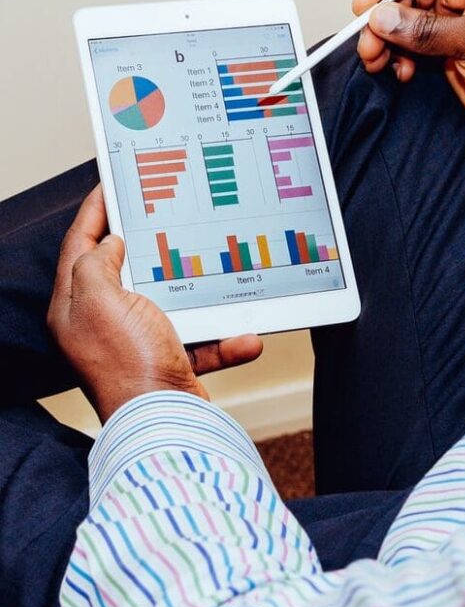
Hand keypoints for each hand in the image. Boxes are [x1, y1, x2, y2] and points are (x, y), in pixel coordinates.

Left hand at [47, 186, 262, 422]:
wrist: (165, 422)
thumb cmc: (128, 363)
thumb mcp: (100, 301)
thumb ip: (97, 264)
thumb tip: (112, 243)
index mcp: (76, 306)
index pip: (79, 245)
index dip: (95, 212)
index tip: (111, 184)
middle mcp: (103, 322)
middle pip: (124, 268)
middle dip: (150, 242)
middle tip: (167, 211)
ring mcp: (138, 340)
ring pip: (171, 300)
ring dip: (201, 292)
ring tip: (218, 268)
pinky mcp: (171, 359)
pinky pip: (203, 337)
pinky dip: (225, 337)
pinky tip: (245, 335)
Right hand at [354, 0, 464, 150]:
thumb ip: (427, 30)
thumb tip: (382, 17)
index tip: (363, 6)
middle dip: (386, 19)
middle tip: (367, 43)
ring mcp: (464, 28)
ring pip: (411, 25)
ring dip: (390, 42)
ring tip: (377, 61)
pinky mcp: (457, 56)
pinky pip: (418, 50)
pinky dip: (403, 59)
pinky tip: (399, 73)